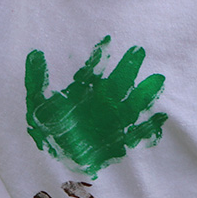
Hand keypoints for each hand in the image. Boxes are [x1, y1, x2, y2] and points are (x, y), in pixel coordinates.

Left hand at [25, 36, 168, 178]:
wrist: (56, 158)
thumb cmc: (46, 126)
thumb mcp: (37, 101)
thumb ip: (37, 78)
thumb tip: (33, 53)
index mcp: (83, 90)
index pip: (94, 70)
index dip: (100, 56)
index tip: (108, 39)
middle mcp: (101, 102)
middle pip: (118, 81)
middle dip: (128, 67)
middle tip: (139, 49)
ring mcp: (113, 120)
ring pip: (132, 103)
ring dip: (144, 92)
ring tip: (158, 79)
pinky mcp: (121, 140)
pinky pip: (138, 132)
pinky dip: (150, 125)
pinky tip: (162, 116)